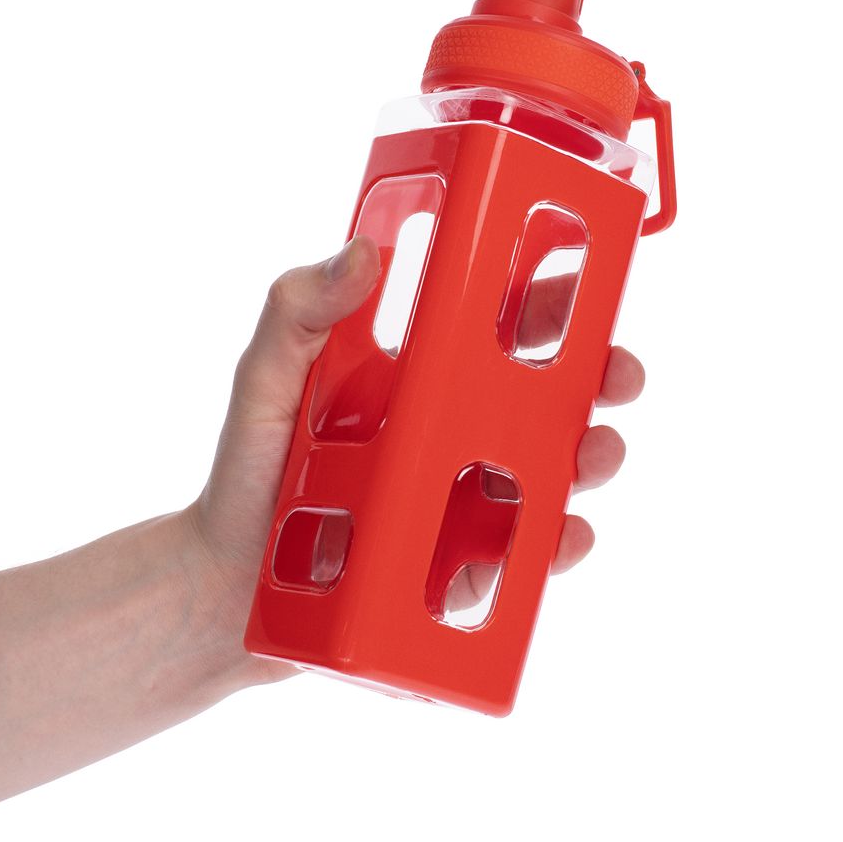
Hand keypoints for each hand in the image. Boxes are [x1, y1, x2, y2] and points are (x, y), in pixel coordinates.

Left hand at [184, 234, 643, 678]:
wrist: (221, 591)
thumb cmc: (244, 478)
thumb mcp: (262, 384)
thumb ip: (296, 313)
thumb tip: (362, 250)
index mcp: (413, 376)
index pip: (493, 324)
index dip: (546, 298)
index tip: (588, 275)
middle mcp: (447, 433)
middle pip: (541, 396)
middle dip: (594, 378)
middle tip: (621, 372)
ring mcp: (458, 499)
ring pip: (546, 473)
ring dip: (587, 459)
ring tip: (597, 452)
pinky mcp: (459, 567)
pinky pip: (521, 556)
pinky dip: (553, 546)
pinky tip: (565, 533)